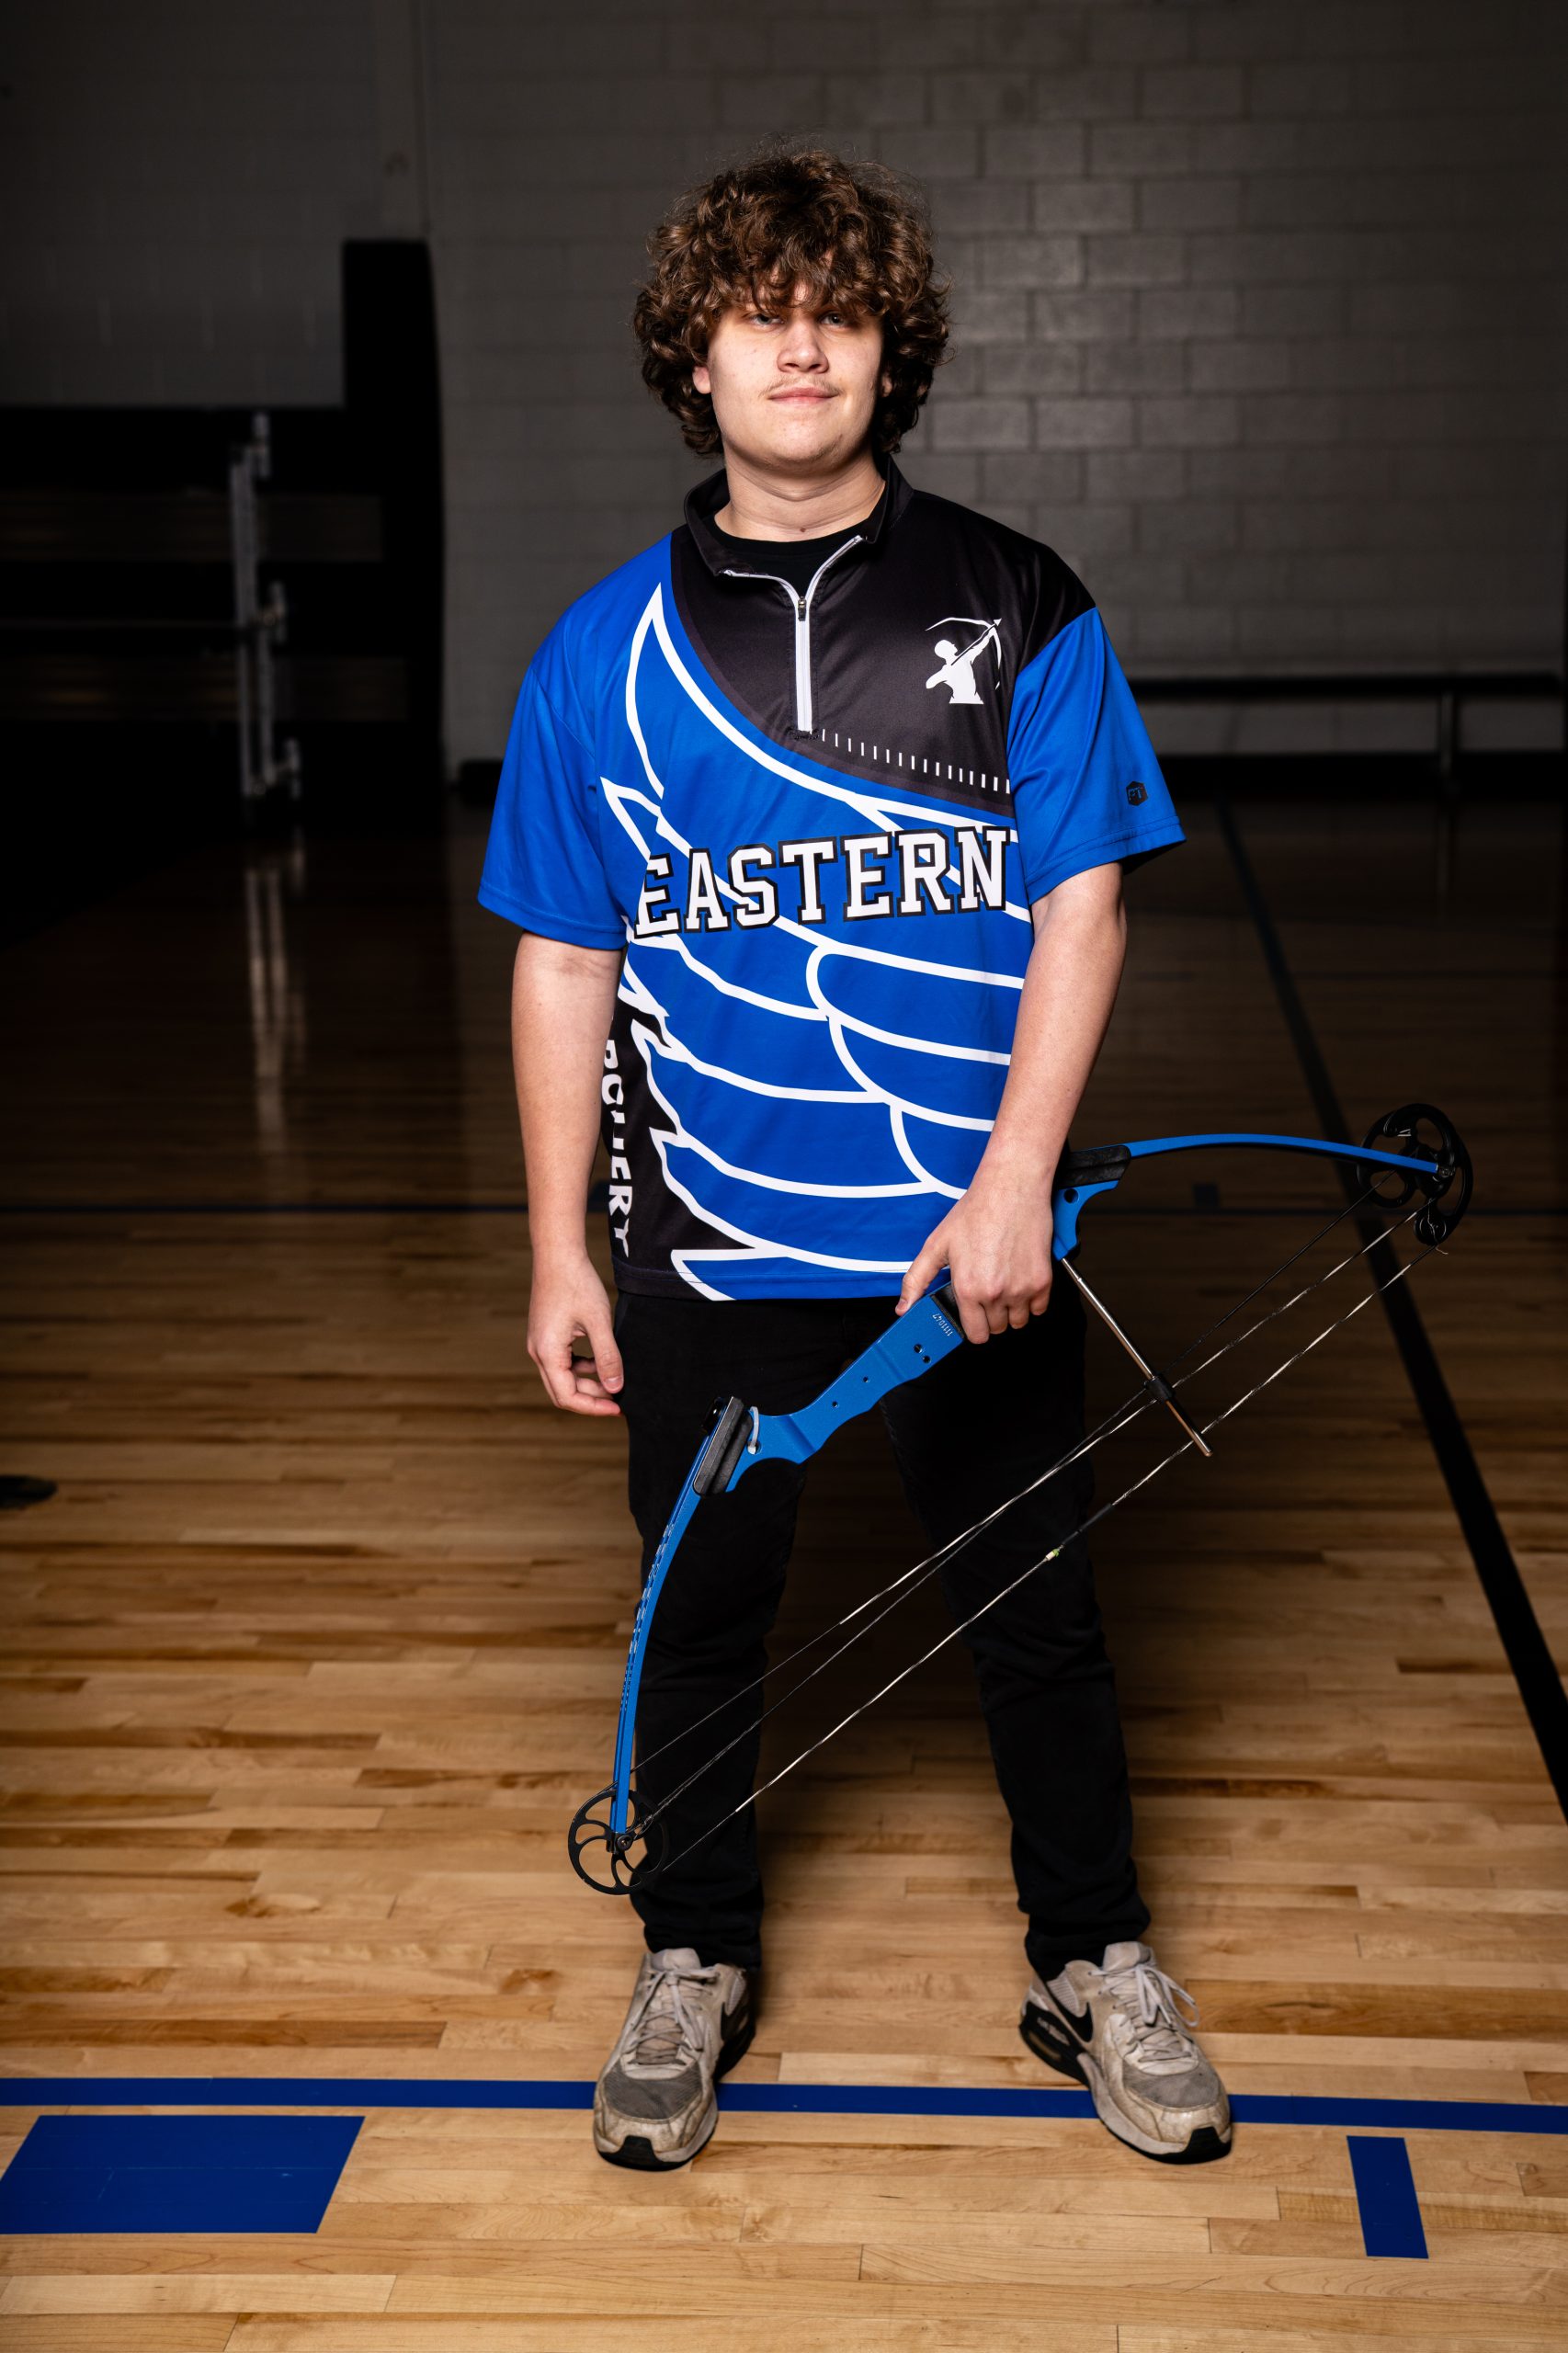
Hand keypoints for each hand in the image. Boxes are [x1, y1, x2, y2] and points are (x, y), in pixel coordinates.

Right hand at [527, 1253, 623, 1414]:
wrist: (558, 1255)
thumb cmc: (577, 1283)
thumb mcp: (599, 1322)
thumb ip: (608, 1357)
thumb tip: (616, 1388)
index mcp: (547, 1352)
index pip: (567, 1397)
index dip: (593, 1407)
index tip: (617, 1407)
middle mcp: (538, 1352)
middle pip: (562, 1391)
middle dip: (590, 1398)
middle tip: (618, 1399)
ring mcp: (539, 1343)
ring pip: (562, 1377)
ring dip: (587, 1382)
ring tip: (613, 1378)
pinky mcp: (545, 1335)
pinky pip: (562, 1362)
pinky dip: (581, 1367)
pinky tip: (600, 1360)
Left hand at [895, 1166, 1054, 1344]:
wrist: (1011, 1188)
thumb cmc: (977, 1211)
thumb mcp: (937, 1244)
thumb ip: (917, 1280)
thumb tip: (904, 1307)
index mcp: (968, 1288)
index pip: (975, 1334)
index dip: (972, 1325)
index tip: (972, 1315)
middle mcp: (995, 1293)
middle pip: (996, 1329)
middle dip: (990, 1316)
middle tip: (986, 1290)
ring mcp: (1022, 1288)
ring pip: (1019, 1322)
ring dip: (1012, 1309)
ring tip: (1003, 1283)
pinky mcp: (1042, 1280)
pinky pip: (1040, 1308)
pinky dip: (1032, 1300)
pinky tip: (1020, 1279)